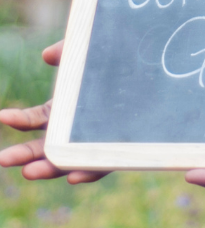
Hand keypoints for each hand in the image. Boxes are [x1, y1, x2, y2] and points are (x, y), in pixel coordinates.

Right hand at [0, 41, 110, 185]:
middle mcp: (80, 129)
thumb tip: (46, 56)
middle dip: (25, 155)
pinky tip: (74, 176)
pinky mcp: (124, 147)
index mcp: (68, 110)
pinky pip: (106, 164)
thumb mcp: (94, 53)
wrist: (164, 67)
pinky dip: (89, 171)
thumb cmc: (123, 59)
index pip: (38, 120)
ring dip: (50, 168)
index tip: (3, 116)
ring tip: (29, 172)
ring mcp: (100, 140)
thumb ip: (71, 52)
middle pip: (48, 147)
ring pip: (71, 160)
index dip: (20, 119)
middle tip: (3, 159)